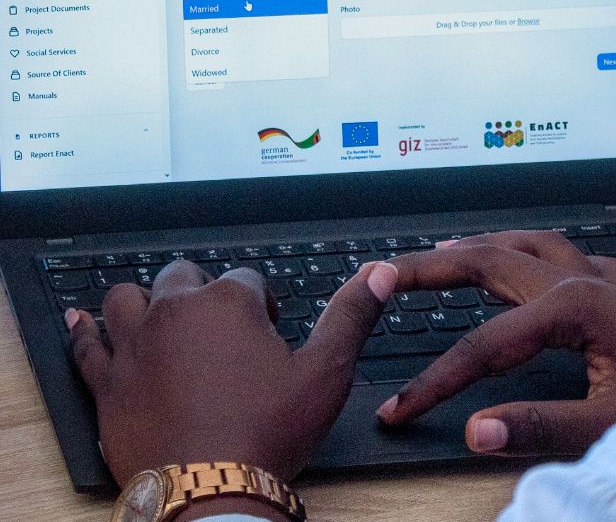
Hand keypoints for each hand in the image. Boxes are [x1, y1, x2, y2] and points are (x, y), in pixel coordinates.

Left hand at [67, 259, 397, 485]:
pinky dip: (86, 331)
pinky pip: (86, 345)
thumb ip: (352, 315)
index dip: (264, 304)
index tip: (270, 332)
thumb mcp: (326, 372)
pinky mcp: (108, 384)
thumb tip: (378, 273)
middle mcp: (174, 314)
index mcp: (227, 304)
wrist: (210, 493)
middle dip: (204, 292)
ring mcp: (134, 347)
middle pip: (183, 277)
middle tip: (223, 328)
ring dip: (145, 302)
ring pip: (127, 299)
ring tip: (163, 320)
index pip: (248, 279)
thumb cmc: (267, 433)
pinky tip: (85, 323)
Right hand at [376, 231, 615, 455]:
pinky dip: (531, 253)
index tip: (400, 409)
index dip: (437, 381)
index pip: (485, 344)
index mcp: (577, 305)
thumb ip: (541, 427)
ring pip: (526, 246)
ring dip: (480, 247)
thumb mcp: (615, 424)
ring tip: (441, 253)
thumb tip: (476, 428)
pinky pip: (565, 255)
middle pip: (492, 261)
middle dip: (433, 268)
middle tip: (385, 275)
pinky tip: (528, 261)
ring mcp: (604, 280)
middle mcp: (585, 280)